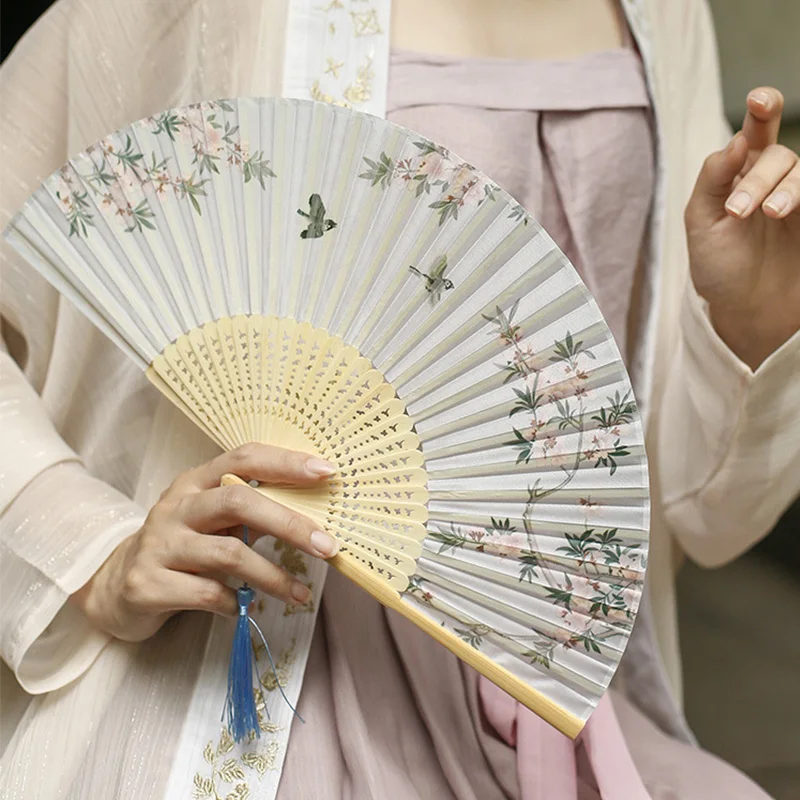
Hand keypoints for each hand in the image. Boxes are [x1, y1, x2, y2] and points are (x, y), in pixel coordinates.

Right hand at [69, 444, 339, 641]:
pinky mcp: (147, 584)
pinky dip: (233, 603)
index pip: (244, 457)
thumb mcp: (211, 519)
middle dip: (289, 524)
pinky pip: (205, 594)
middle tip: (327, 546)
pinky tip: (243, 608)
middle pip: (238, 502)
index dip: (286, 462)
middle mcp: (176, 507)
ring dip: (272, 576)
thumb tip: (316, 514)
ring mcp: (159, 544)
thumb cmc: (182, 547)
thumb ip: (251, 511)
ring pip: (228, 553)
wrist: (114, 586)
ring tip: (300, 594)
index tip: (326, 472)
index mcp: (196, 482)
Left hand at [685, 87, 799, 369]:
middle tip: (739, 211)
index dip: (763, 108)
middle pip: (778, 155)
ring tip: (768, 213)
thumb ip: (714, 179)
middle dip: (758, 178)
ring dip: (787, 188)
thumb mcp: (702, 223)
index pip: (757, 130)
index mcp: (741, 172)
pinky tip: (792, 209)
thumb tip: (735, 139)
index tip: (759, 101)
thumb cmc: (719, 266)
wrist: (745, 311)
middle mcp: (775, 179)